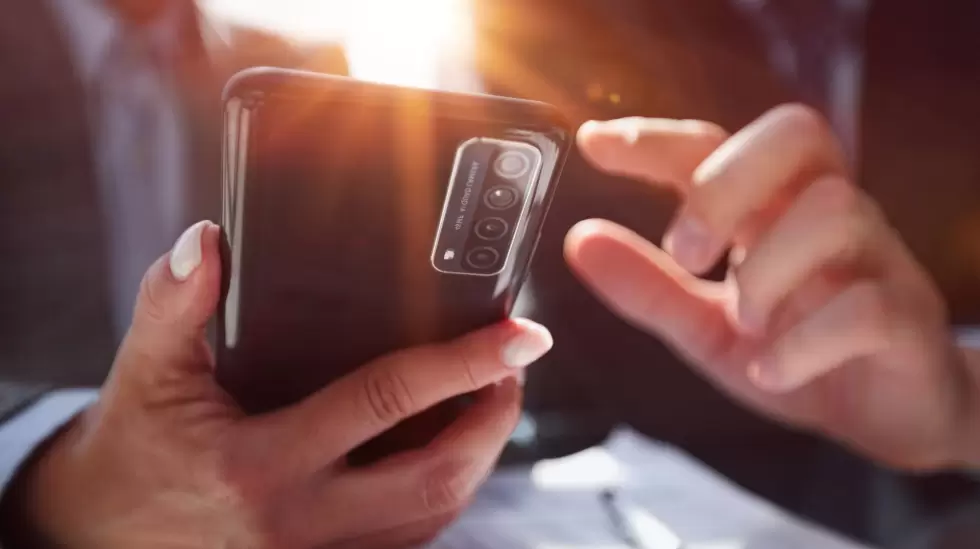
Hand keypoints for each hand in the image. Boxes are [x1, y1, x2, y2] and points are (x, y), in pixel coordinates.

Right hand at [15, 221, 552, 548]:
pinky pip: (410, 532)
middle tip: (517, 362)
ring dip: (481, 453)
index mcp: (262, 465)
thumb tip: (209, 239)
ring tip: (495, 393)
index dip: (464, 361)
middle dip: (497, 417)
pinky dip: (444, 486)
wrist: (102, 533)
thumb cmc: (132, 449)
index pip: (385, 402)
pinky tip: (450, 442)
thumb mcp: (143, 373)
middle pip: (438, 473)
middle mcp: (303, 521)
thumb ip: (175, 302)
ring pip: (434, 512)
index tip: (523, 333)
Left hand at [565, 105, 978, 469]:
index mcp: (772, 209)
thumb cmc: (794, 354)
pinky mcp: (906, 317)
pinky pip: (866, 307)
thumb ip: (649, 286)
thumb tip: (580, 241)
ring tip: (743, 321)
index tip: (595, 142)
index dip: (658, 138)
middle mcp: (826, 215)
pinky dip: (802, 342)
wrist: (885, 416)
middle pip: (794, 137)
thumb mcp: (705, 326)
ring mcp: (874, 259)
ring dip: (768, 268)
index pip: (717, 145)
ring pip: (834, 210)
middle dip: (726, 183)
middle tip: (683, 251)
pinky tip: (770, 370)